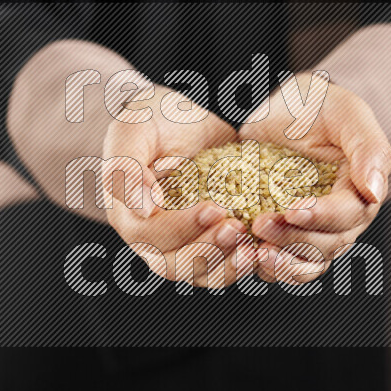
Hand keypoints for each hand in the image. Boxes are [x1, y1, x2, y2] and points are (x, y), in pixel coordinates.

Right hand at [103, 86, 251, 288]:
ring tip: (252, 247)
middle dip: (208, 251)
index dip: (182, 228)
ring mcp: (180, 245)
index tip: (214, 208)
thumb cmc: (154, 119)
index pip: (151, 235)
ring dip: (227, 265)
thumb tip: (142, 210)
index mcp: (128, 214)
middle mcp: (151, 238)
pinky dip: (242, 263)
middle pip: (174, 264)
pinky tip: (262, 250)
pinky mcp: (208, 242)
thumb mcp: (133, 131)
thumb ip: (127, 169)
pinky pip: (223, 266)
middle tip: (236, 228)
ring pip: (201, 272)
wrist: (184, 118)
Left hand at [239, 73, 390, 284]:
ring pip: (306, 263)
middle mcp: (342, 219)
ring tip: (255, 252)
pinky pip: (282, 264)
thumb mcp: (346, 113)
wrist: (285, 110)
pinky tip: (246, 255)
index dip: (322, 217)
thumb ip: (368, 148)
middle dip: (294, 239)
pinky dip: (267, 267)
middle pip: (326, 245)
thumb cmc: (319, 106)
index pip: (348, 215)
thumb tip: (376, 192)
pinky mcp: (286, 235)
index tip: (293, 210)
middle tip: (261, 223)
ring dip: (282, 264)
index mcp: (361, 192)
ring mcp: (313, 231)